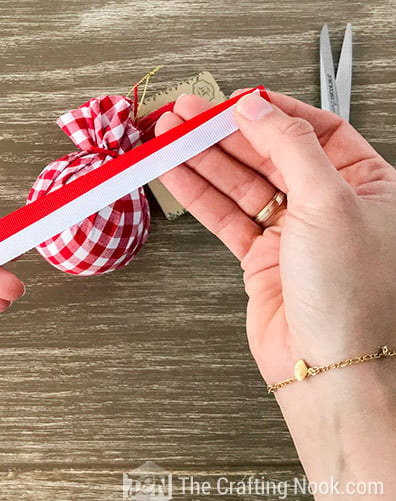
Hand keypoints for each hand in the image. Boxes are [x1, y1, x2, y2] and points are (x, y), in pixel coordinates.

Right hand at [155, 91, 395, 500]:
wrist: (326, 366)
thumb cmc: (351, 294)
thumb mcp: (329, 201)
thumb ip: (289, 147)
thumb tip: (257, 109)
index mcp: (365, 184)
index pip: (314, 129)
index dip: (271, 112)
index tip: (231, 101)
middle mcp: (328, 205)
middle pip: (268, 155)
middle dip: (224, 134)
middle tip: (184, 117)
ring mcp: (292, 232)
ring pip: (240, 185)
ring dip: (202, 161)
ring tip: (168, 139)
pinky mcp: (261, 258)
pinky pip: (225, 217)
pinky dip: (198, 196)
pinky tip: (175, 176)